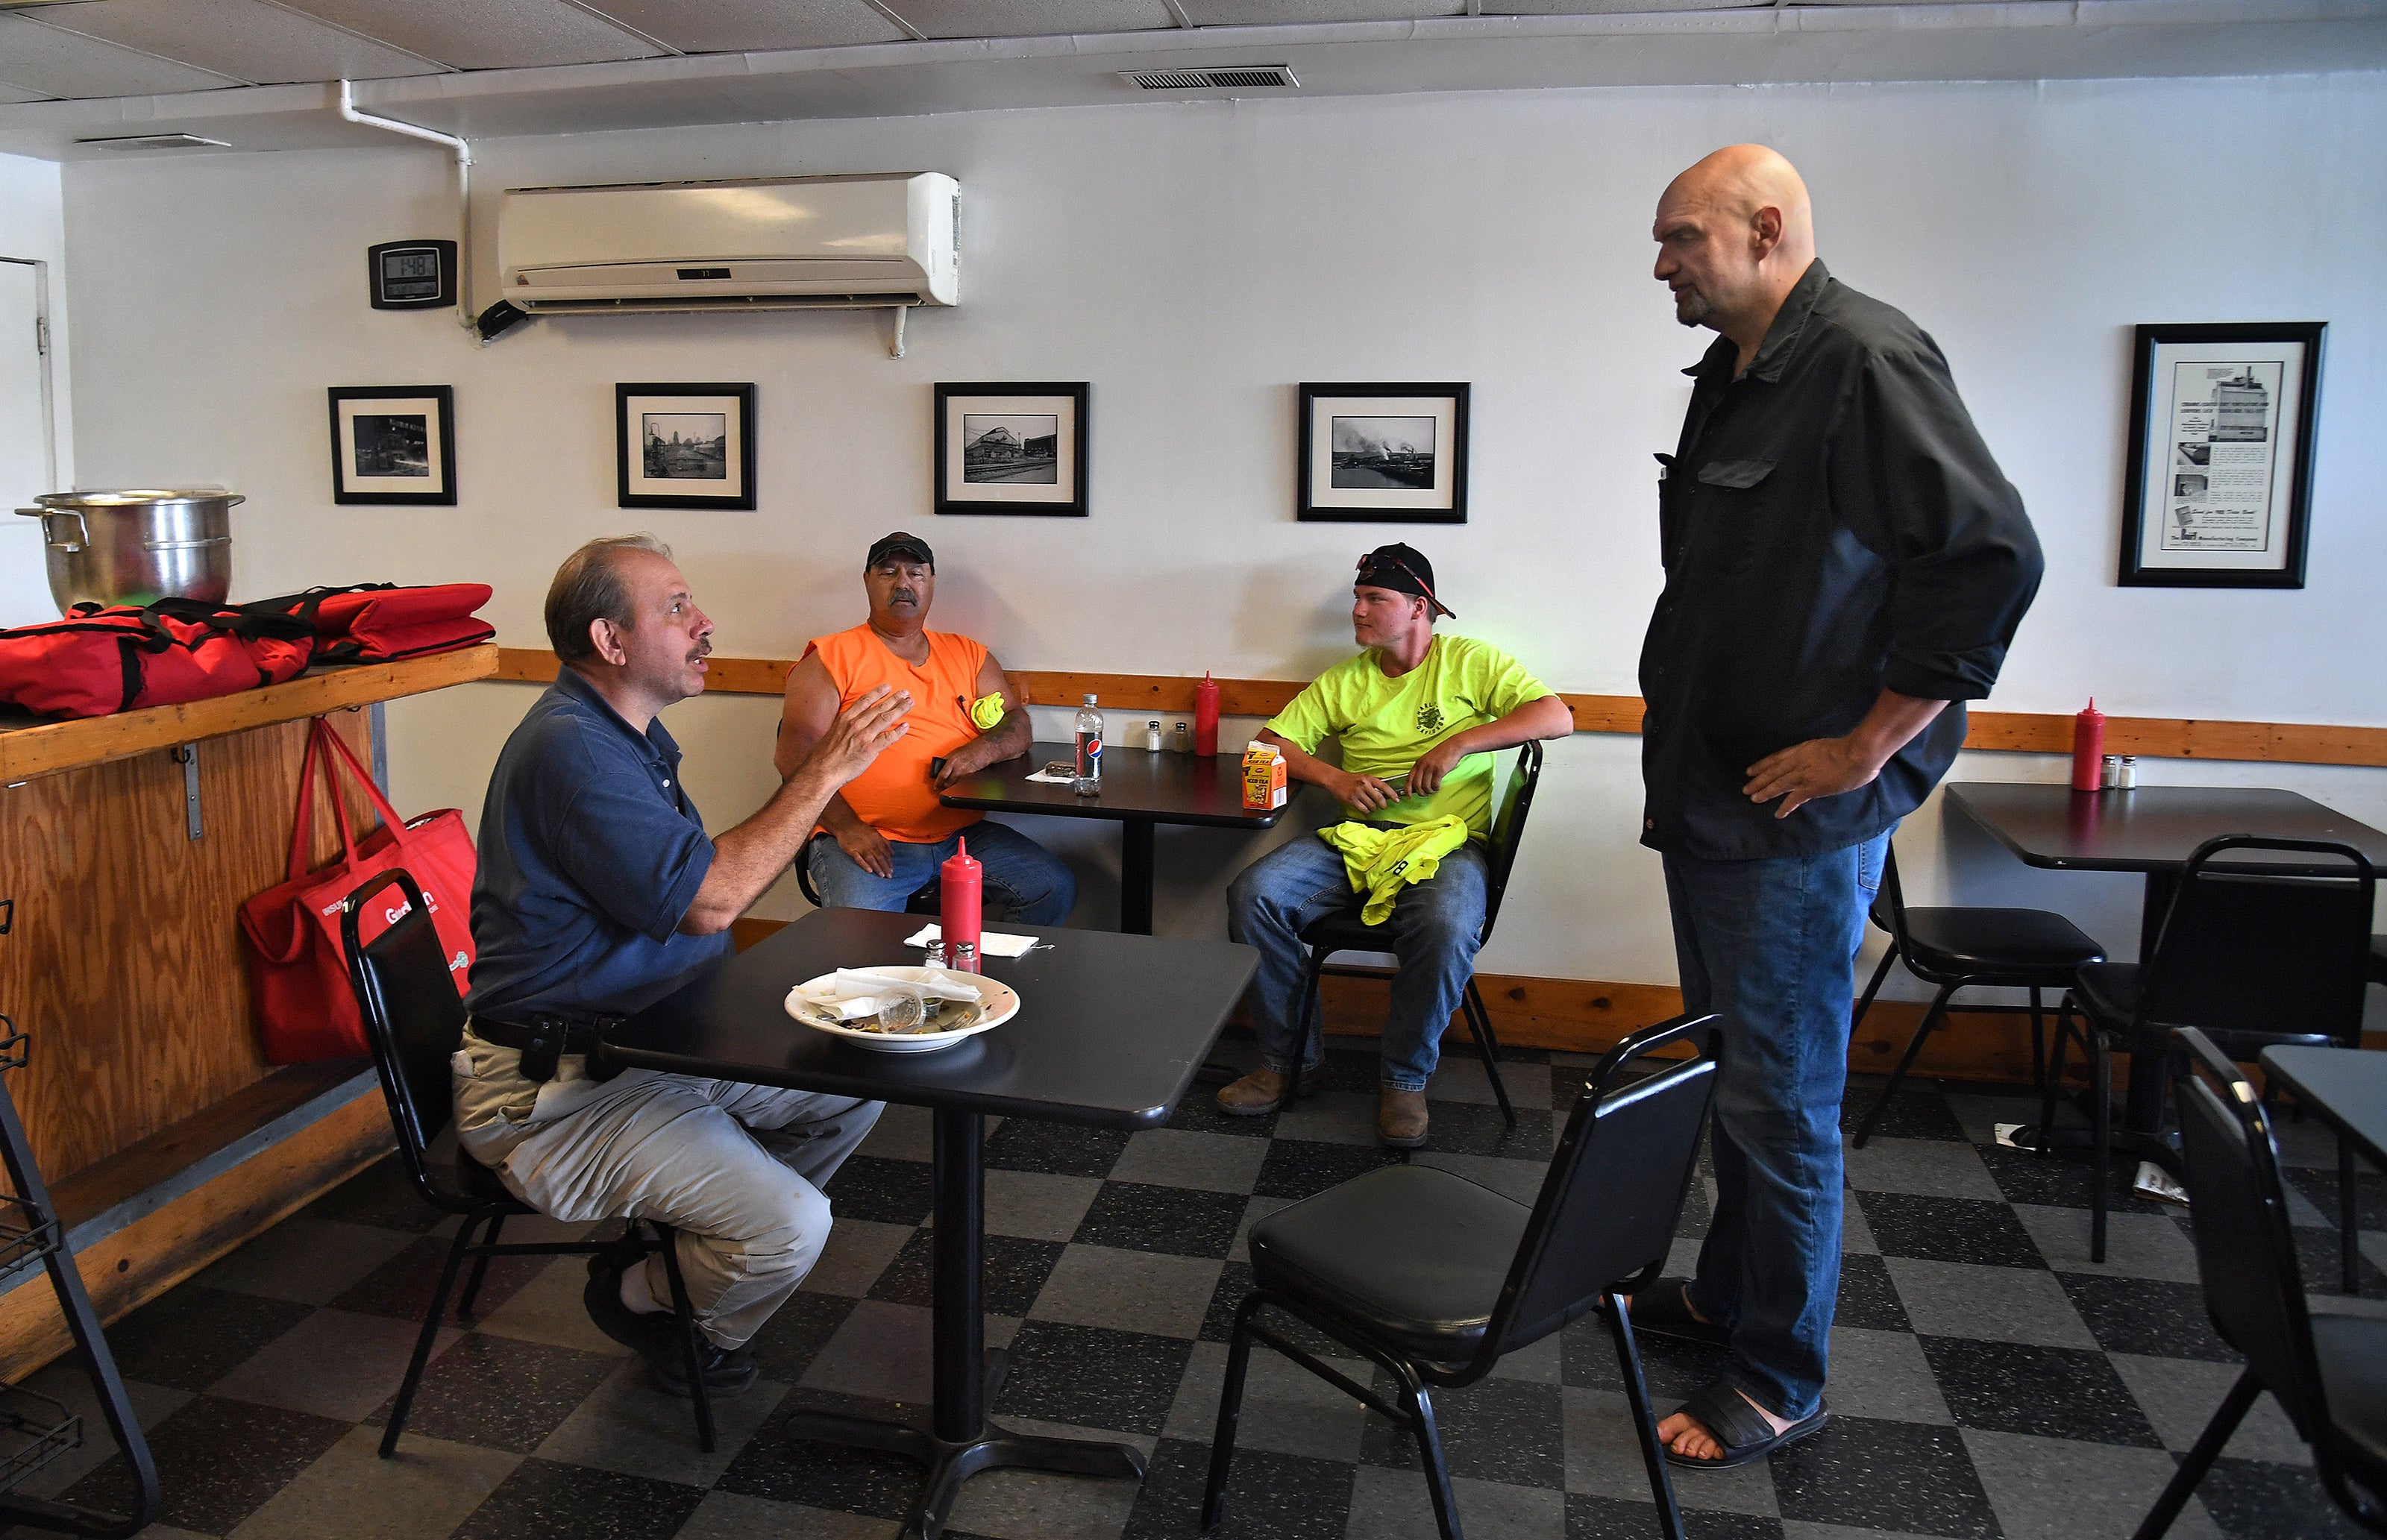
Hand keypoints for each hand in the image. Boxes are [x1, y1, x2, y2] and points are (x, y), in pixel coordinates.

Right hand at [800, 685, 911, 787]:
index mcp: (845, 719)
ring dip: (899, 709)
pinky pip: (888, 738)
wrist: (821, 770)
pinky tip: (906, 726)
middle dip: (894, 699)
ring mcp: (864, 737)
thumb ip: (842, 726)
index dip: (877, 693)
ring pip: (886, 719)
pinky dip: (898, 732)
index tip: (887, 687)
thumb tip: (848, 724)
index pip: (864, 701)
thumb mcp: (831, 732)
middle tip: (905, 693)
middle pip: (879, 708)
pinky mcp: (870, 750)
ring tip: (909, 703)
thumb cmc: (823, 755)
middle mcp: (856, 725)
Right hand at [833, 822, 895, 879]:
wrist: (846, 824)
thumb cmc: (861, 830)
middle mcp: (870, 844)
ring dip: (877, 868)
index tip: (892, 871)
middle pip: (880, 857)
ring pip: (871, 859)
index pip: (885, 853)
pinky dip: (864, 865)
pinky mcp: (852, 850)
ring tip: (882, 876)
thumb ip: (884, 843)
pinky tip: (869, 871)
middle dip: (885, 867)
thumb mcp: (875, 833)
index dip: (889, 862)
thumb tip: (892, 853)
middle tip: (889, 876)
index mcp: (877, 840)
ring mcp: (861, 847)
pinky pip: (859, 858)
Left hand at [931, 739, 987, 789]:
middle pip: (948, 783)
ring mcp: (965, 774)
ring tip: (950, 785)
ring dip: (951, 786)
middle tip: (941, 786)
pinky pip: (962, 784)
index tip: (935, 787)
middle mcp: (958, 769)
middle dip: (944, 786)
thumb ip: (946, 759)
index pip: (942, 776)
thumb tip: (939, 764)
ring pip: (955, 785)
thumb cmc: (969, 750)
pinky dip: (959, 784)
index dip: (937, 783)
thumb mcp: (954, 752)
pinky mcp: (971, 777)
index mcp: (952, 762)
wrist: (982, 751)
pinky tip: (958, 782)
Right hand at [1333, 769, 1403, 813]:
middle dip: (1383, 805)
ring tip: (1372, 807)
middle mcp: (1364, 785)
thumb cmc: (1350, 779)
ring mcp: (1357, 793)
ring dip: (1374, 808)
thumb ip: (1374, 781)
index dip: (1392, 794)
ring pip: (1372, 805)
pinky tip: (1365, 808)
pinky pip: (1363, 809)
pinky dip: (1366, 811)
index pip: (1384, 786)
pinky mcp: (1351, 800)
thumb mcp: (1363, 776)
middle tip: (1383, 806)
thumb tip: (1386, 785)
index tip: (1397, 799)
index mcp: (1368, 778)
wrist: (1335, 780)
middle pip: (1379, 798)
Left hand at [1405, 738, 1468, 795]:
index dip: (1407, 790)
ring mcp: (1430, 767)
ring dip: (1430, 791)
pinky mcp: (1439, 770)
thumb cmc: (1442, 754)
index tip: (1409, 796)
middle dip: (1421, 793)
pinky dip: (1436, 788)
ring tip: (1434, 790)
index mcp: (1418, 763)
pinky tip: (1438, 786)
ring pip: (1426, 786)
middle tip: (1426, 794)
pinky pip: (1435, 785)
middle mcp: (1423, 765)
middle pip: (1417, 785)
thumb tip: (1418, 783)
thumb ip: (1422, 769)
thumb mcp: (1428, 760)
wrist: (1453, 747)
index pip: (1409, 779)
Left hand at [1743, 735, 1882, 818]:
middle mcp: (1798, 761)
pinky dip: (1785, 807)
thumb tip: (1822, 762)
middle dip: (1758, 780)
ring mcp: (1803, 775)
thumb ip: (1821, 754)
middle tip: (1746, 788)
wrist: (1858, 754)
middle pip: (1773, 771)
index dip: (1763, 765)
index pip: (1777, 757)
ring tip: (1753, 798)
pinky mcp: (1811, 788)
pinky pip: (1794, 799)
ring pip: (1778, 784)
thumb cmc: (1851, 748)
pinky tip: (1778, 814)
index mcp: (1802, 749)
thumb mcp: (1828, 746)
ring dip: (1765, 792)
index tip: (1751, 770)